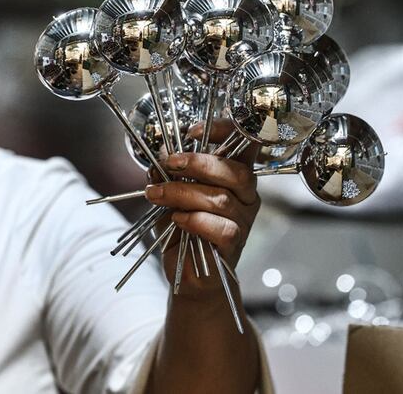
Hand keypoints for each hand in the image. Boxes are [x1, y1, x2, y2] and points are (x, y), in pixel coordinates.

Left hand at [144, 120, 260, 267]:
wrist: (189, 272)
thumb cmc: (183, 229)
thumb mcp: (169, 195)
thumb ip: (166, 175)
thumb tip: (159, 154)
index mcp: (235, 176)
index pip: (245, 145)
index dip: (225, 132)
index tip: (192, 130)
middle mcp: (246, 196)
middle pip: (235, 172)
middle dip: (198, 163)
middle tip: (169, 164)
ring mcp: (244, 220)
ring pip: (221, 199)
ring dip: (182, 193)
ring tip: (156, 194)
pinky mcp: (236, 243)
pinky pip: (221, 227)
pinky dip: (195, 220)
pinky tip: (178, 220)